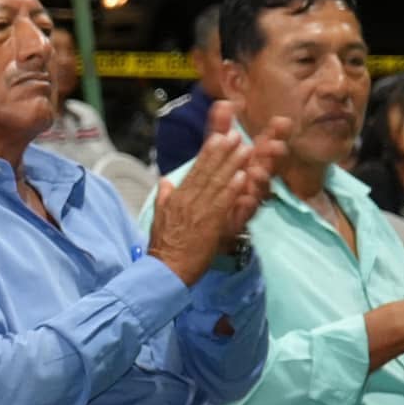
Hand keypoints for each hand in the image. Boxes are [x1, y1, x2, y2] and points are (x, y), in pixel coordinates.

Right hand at [148, 101, 258, 283]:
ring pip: (217, 183)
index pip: (195, 170)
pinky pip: (222, 202)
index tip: (220, 138)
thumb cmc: (163, 246)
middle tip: (237, 136)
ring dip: (232, 165)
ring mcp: (198, 210)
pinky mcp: (209, 223)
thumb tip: (165, 181)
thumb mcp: (159, 216)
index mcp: (176, 197)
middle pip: (208, 171)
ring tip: (245, 149)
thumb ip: (164, 196)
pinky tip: (242, 176)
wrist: (165, 269)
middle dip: (223, 152)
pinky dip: (232, 188)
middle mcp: (187, 199)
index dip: (209, 153)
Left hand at [218, 108, 291, 241]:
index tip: (282, 121)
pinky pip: (248, 207)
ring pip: (260, 185)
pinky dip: (248, 201)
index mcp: (250, 158)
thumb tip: (222, 102)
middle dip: (273, 154)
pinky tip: (245, 196)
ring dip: (261, 178)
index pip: (266, 142)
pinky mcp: (242, 213)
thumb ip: (220, 127)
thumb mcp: (216, 149)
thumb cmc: (217, 176)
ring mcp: (251, 194)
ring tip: (257, 171)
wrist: (200, 211)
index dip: (274, 133)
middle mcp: (254, 174)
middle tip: (275, 146)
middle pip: (268, 162)